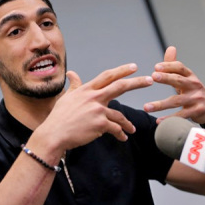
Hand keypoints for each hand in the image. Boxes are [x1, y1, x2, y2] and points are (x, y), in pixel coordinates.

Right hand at [35, 63, 153, 152]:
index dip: (121, 70)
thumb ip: (74, 85)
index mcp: (87, 89)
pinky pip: (115, 128)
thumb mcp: (66, 98)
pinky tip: (123, 137)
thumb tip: (72, 73)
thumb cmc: (59, 117)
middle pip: (120, 86)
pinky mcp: (99, 124)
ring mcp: (97, 110)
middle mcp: (94, 97)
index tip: (134, 67)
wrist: (54, 135)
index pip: (107, 76)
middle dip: (137, 82)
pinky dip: (120, 133)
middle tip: (150, 80)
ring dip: (127, 123)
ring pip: (120, 115)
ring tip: (132, 129)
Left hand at [144, 46, 204, 123]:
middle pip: (178, 80)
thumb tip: (170, 48)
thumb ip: (174, 66)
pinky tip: (158, 121)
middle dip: (165, 78)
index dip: (168, 66)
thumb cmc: (194, 91)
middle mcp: (194, 85)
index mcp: (190, 76)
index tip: (156, 67)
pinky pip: (180, 115)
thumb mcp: (187, 78)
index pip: (180, 67)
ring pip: (176, 101)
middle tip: (153, 76)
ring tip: (146, 107)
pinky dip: (169, 118)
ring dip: (160, 104)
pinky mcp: (196, 112)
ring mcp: (196, 99)